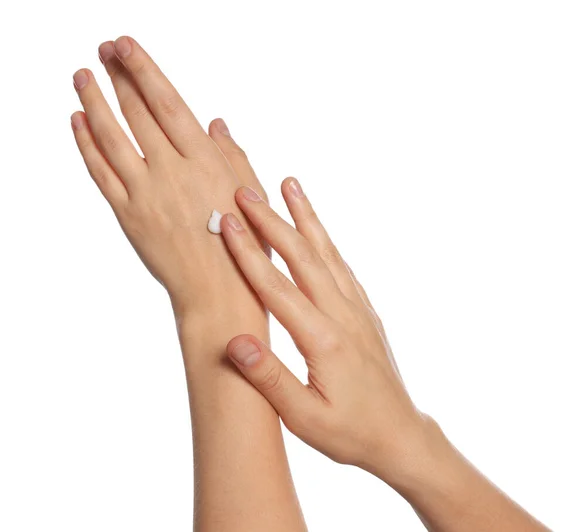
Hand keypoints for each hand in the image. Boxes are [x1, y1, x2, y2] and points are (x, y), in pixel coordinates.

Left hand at [71, 37, 266, 320]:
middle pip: (137, 113)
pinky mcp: (128, 216)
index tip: (125, 46)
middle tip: (104, 49)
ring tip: (81, 76)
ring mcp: (146, 193)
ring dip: (94, 102)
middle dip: (118, 76)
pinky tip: (77, 122)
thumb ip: (232, 154)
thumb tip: (215, 122)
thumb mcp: (251, 193)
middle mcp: (172, 171)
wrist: (220, 293)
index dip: (143, 70)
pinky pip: (100, 173)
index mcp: (206, 162)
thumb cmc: (244, 245)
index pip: (167, 103)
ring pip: (111, 137)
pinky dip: (86, 145)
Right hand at [219, 180, 430, 474]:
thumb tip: (236, 340)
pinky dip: (326, 240)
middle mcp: (342, 314)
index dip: (249, 252)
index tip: (227, 221)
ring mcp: (357, 309)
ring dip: (306, 216)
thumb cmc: (350, 431)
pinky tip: (318, 230)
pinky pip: (342, 266)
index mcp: (323, 338)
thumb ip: (268, 377)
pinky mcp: (364, 312)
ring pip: (327, 252)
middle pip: (303, 256)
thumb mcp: (304, 417)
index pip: (277, 286)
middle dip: (272, 220)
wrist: (400, 435)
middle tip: (246, 190)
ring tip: (291, 184)